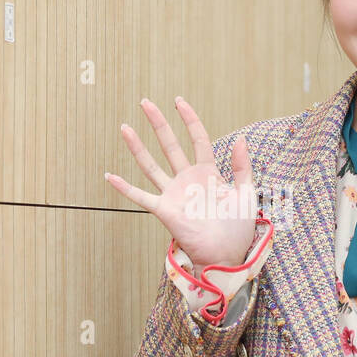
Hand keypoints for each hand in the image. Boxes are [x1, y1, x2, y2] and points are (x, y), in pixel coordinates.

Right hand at [104, 96, 257, 269]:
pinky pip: (140, 196)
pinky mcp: (164, 209)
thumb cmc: (237, 228)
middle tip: (145, 103)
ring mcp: (174, 194)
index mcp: (208, 173)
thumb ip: (243, 166)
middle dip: (158, 124)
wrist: (227, 254)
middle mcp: (188, 180)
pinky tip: (109, 176)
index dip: (190, 120)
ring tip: (125, 127)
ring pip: (151, 165)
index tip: (179, 102)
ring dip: (137, 147)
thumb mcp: (246, 193)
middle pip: (170, 146)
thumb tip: (241, 138)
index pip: (198, 139)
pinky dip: (124, 187)